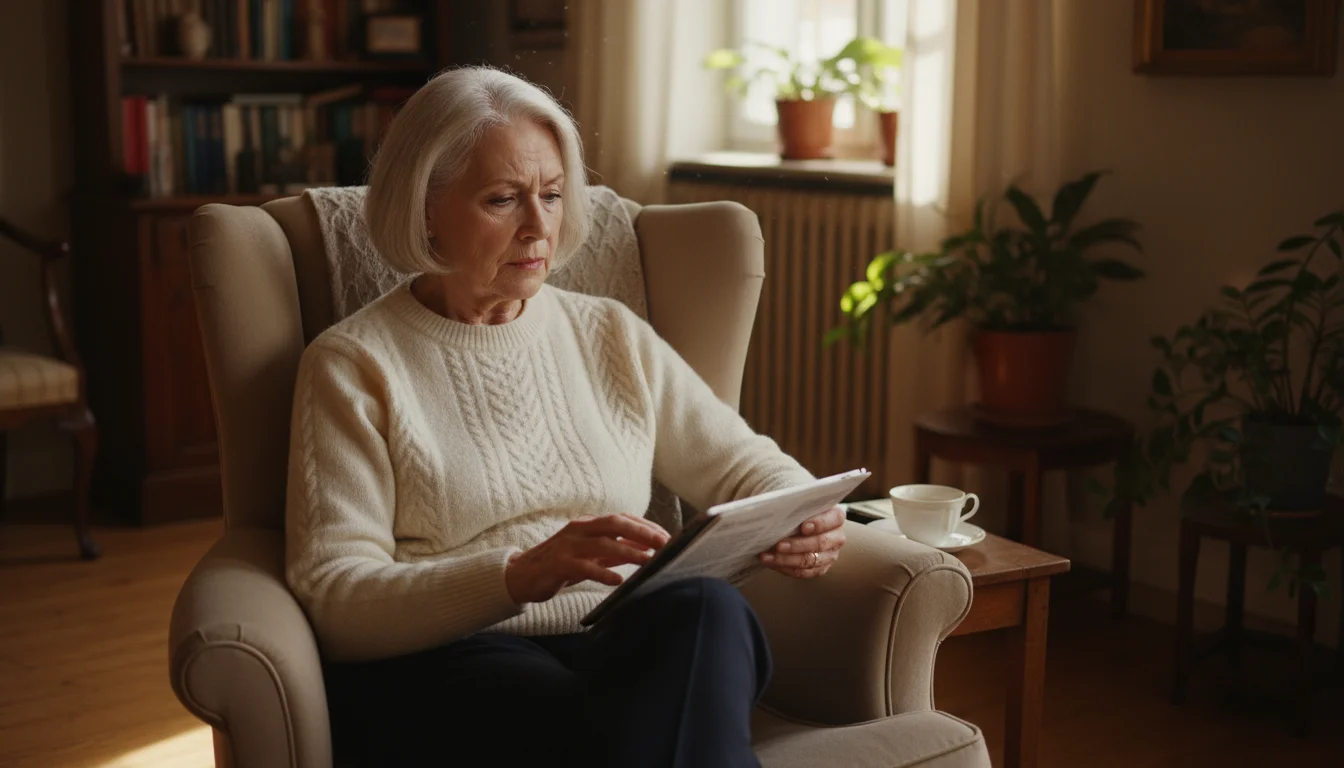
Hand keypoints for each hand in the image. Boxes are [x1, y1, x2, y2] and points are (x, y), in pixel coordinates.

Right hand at [505, 514, 669, 603]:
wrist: (523, 575)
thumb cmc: (562, 563)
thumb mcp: (591, 554)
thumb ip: (615, 549)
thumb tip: (646, 548)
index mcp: (588, 524)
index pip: (622, 519)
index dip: (645, 526)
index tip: (666, 537)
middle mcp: (579, 529)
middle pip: (615, 524)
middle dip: (642, 532)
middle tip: (664, 544)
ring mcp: (568, 545)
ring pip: (602, 544)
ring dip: (628, 553)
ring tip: (648, 562)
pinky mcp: (558, 564)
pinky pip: (583, 567)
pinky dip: (602, 572)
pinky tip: (617, 580)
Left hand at [759, 505, 845, 577]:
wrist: (796, 524)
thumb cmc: (797, 510)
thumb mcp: (798, 502)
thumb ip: (793, 501)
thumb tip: (775, 503)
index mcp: (836, 516)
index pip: (834, 519)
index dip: (819, 523)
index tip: (803, 526)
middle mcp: (836, 537)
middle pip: (820, 543)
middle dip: (798, 545)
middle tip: (778, 545)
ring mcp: (830, 555)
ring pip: (810, 561)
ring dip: (787, 559)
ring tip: (768, 556)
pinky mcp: (820, 568)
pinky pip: (804, 572)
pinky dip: (785, 568)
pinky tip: (771, 562)